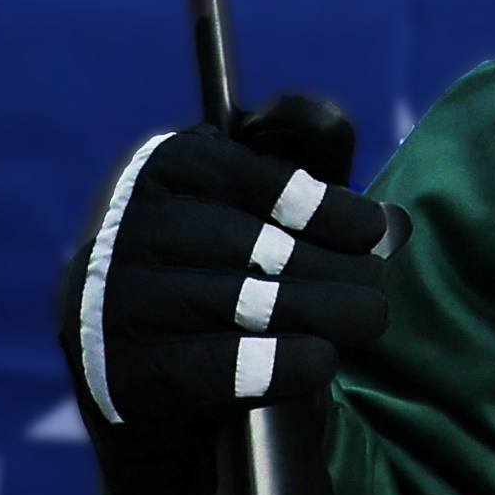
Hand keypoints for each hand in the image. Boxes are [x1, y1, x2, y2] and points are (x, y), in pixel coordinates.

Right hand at [53, 93, 396, 463]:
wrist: (140, 368)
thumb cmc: (216, 268)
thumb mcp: (249, 201)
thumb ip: (294, 157)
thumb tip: (329, 122)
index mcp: (164, 168)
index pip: (245, 179)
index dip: (317, 206)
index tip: (372, 229)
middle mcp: (127, 227)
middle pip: (249, 245)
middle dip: (328, 270)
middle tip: (379, 293)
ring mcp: (115, 300)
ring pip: (236, 304)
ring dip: (315, 314)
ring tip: (366, 320)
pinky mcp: (122, 371)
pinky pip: (209, 368)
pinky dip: (272, 366)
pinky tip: (318, 361)